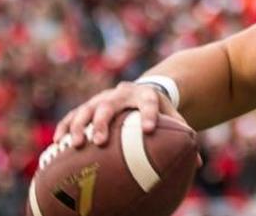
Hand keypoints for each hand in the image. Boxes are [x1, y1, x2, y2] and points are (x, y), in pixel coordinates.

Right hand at [53, 81, 186, 148]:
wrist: (143, 92)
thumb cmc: (159, 112)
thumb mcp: (173, 118)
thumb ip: (182, 136)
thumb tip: (198, 163)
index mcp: (147, 95)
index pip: (149, 103)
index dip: (149, 115)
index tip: (148, 130)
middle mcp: (122, 93)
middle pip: (110, 105)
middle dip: (103, 123)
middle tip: (100, 142)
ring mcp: (103, 98)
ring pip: (87, 108)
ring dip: (80, 125)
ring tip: (77, 145)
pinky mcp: (89, 105)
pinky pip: (73, 115)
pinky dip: (65, 127)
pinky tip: (57, 143)